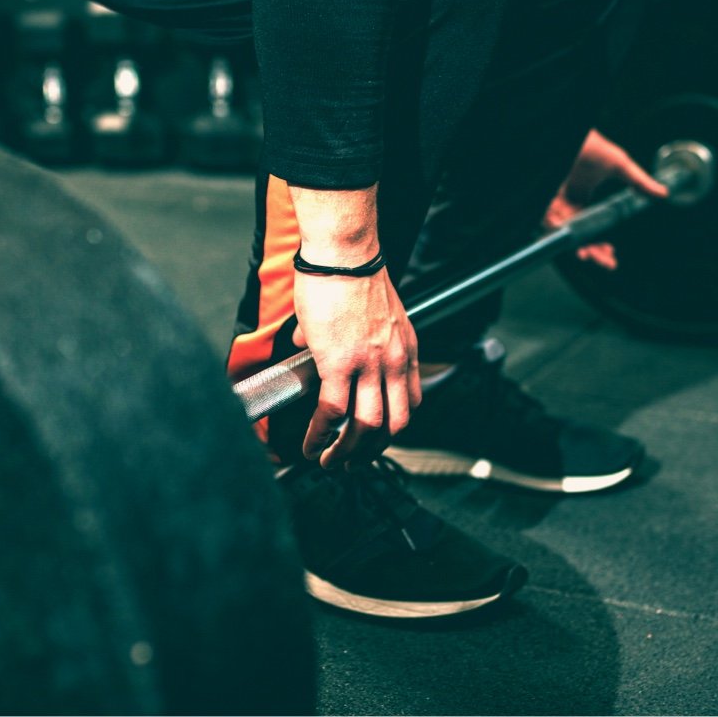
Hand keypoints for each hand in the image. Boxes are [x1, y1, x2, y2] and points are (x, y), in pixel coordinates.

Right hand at [290, 265, 420, 468]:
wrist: (344, 255)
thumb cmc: (351, 274)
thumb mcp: (368, 312)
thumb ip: (347, 336)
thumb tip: (307, 345)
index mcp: (404, 350)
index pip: (410, 403)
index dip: (391, 428)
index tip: (373, 438)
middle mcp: (393, 362)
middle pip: (393, 425)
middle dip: (371, 452)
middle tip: (351, 462)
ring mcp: (369, 366)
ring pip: (366, 428)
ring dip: (347, 453)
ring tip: (329, 462)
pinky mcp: (339, 363)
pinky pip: (333, 412)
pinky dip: (321, 434)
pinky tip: (311, 443)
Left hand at [543, 128, 668, 268]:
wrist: (576, 139)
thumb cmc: (590, 145)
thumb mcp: (619, 165)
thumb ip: (639, 182)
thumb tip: (662, 193)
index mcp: (581, 198)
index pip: (591, 229)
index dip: (600, 246)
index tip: (611, 256)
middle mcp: (566, 204)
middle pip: (578, 238)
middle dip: (592, 253)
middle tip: (605, 263)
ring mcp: (554, 204)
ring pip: (564, 236)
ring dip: (577, 248)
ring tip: (588, 256)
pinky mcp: (545, 204)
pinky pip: (548, 226)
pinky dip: (559, 236)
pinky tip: (573, 242)